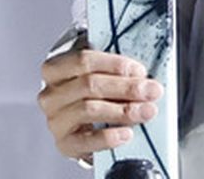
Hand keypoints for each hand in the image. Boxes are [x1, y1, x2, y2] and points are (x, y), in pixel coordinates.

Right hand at [38, 46, 157, 161]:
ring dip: (123, 110)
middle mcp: (51, 94)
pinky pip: (84, 141)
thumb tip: (143, 74)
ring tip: (147, 111)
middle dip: (126, 87)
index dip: (115, 64)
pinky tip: (126, 134)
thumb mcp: (104, 73)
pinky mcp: (63, 143)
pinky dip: (108, 137)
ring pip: (88, 109)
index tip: (141, 71)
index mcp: (56, 69)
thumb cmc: (97, 91)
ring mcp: (55, 120)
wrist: (86, 124)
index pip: (84, 60)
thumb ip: (118, 69)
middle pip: (89, 85)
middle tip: (153, 91)